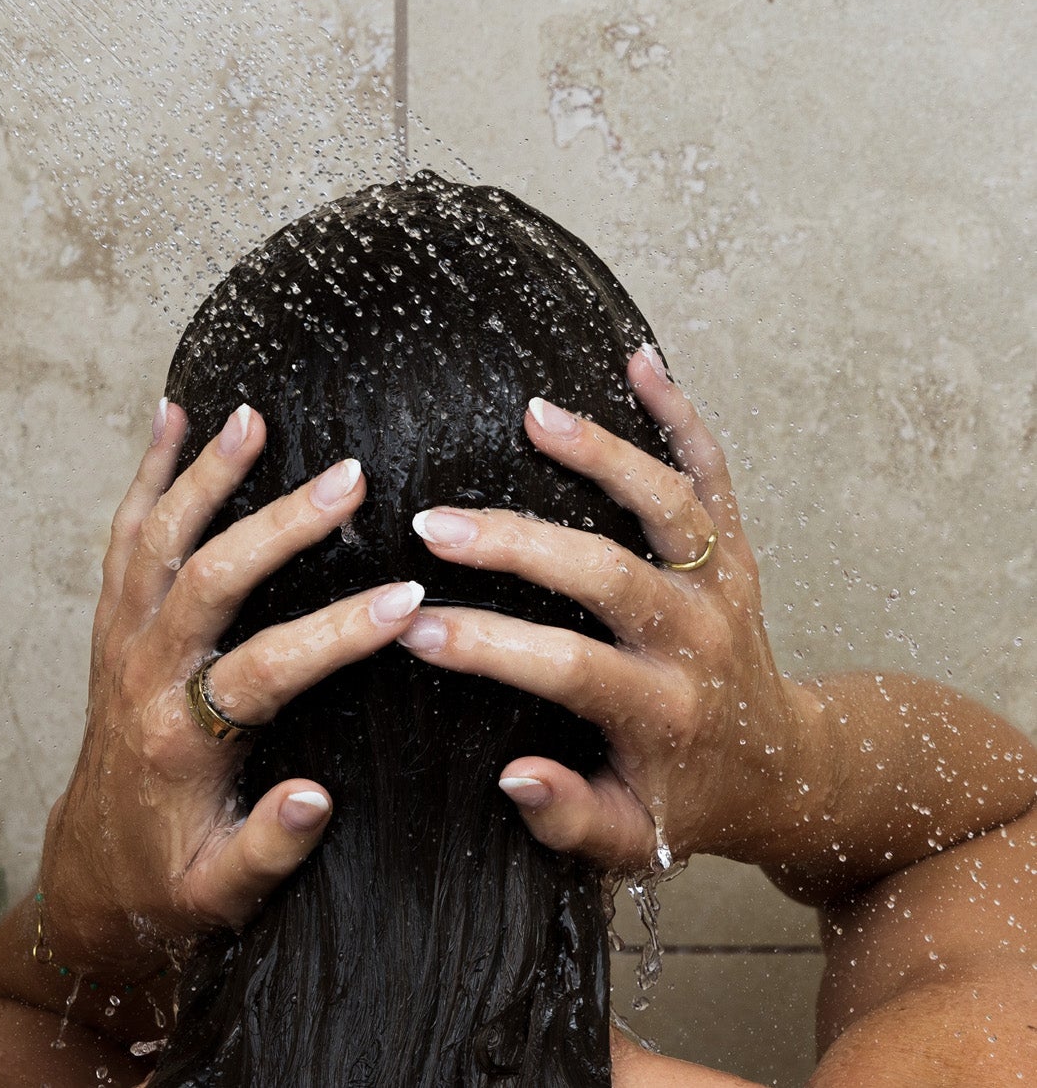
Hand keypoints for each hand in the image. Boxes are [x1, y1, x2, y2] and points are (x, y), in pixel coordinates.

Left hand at [35, 399, 426, 975]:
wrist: (91, 874)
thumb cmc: (167, 885)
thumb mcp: (221, 897)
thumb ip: (269, 849)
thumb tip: (317, 798)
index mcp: (180, 737)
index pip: (263, 670)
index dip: (334, 634)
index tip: (405, 599)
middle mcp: (142, 672)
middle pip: (208, 578)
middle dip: (280, 525)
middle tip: (349, 480)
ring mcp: (121, 637)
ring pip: (157, 537)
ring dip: (204, 473)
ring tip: (252, 415)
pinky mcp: (114, 619)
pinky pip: (126, 533)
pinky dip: (146, 471)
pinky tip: (171, 416)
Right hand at [394, 347, 822, 869]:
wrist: (785, 769)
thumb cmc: (686, 800)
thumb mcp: (628, 840)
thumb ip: (569, 819)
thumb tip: (512, 776)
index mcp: (663, 711)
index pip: (569, 671)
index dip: (490, 648)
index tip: (413, 627)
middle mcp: (696, 639)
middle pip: (608, 576)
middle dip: (516, 546)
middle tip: (434, 524)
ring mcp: (722, 584)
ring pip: (668, 507)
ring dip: (604, 455)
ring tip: (534, 414)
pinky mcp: (736, 548)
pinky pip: (714, 470)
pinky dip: (682, 413)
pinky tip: (638, 360)